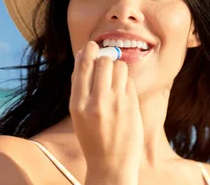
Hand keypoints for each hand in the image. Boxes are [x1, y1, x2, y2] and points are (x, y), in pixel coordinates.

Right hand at [69, 41, 142, 183]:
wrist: (110, 164)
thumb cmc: (92, 136)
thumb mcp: (77, 113)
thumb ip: (80, 86)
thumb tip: (84, 55)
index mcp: (77, 104)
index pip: (83, 66)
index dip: (88, 51)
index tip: (92, 45)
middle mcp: (96, 102)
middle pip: (104, 62)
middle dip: (105, 59)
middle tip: (106, 63)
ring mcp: (115, 104)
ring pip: (120, 67)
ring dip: (117, 68)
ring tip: (114, 80)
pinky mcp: (131, 107)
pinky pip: (129, 82)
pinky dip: (125, 83)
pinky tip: (122, 94)